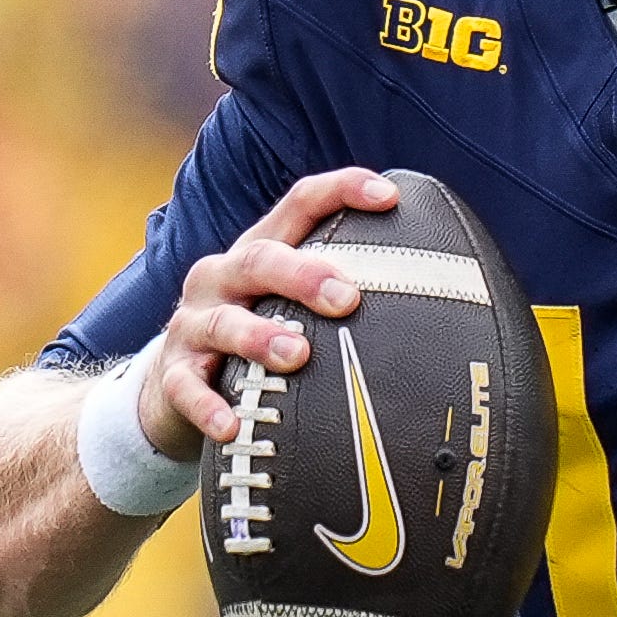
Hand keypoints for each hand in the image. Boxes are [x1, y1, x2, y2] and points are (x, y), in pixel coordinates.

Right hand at [139, 170, 398, 457]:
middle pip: (259, 258)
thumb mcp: (292, 305)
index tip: (390, 197)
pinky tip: (232, 425)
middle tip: (347, 297)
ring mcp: (194, 325)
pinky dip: (209, 407)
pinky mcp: (173, 375)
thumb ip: (346, 295)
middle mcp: (223, 278)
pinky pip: (187, 388)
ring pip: (225, 322)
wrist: (172, 389)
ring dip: (261, 336)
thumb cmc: (255, 339)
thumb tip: (445, 302)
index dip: (342, 191)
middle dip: (303, 273)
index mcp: (261, 251)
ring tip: (297, 354)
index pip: (300, 205)